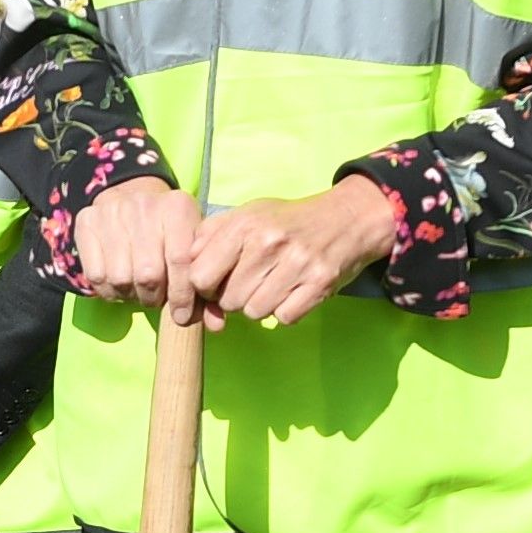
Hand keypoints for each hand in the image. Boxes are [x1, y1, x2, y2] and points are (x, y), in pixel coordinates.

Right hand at [70, 176, 196, 306]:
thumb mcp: (193, 243)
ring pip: (121, 278)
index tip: (182, 316)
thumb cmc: (169, 230)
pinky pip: (96, 276)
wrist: (132, 196)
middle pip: (148, 274)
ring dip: (131, 295)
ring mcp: (111, 213)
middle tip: (156, 298)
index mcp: (177, 207)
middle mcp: (143, 205)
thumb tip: (212, 322)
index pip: (180, 260)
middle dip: (154, 297)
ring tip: (138, 290)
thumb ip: (204, 280)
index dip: (182, 296)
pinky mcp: (86, 223)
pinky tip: (119, 285)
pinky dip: (109, 291)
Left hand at [178, 176, 399, 327]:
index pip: (200, 276)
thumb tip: (185, 263)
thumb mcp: (247, 214)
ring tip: (272, 286)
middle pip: (228, 300)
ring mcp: (296, 264)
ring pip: (255, 312)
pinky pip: (285, 318)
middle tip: (251, 283)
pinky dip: (286, 311)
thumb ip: (211, 234)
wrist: (346, 219)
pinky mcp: (319, 284)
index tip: (216, 283)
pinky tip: (291, 293)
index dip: (205, 286)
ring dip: (260, 306)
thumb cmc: (288, 220)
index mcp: (244, 225)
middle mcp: (268, 243)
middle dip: (235, 298)